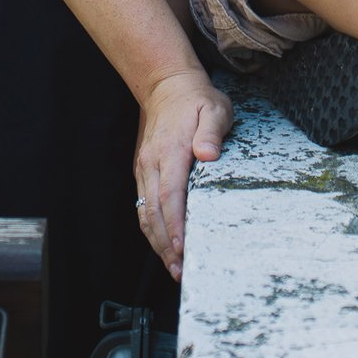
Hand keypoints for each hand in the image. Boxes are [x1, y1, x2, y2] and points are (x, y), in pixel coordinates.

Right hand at [132, 65, 232, 279]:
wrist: (166, 86)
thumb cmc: (196, 100)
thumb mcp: (214, 108)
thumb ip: (212, 131)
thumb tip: (208, 154)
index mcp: (171, 151)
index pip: (170, 195)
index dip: (174, 225)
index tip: (182, 249)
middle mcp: (152, 163)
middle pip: (154, 212)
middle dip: (165, 245)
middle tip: (181, 272)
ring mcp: (144, 168)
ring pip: (145, 212)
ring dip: (157, 242)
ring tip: (174, 268)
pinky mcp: (143, 172)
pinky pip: (143, 206)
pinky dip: (150, 229)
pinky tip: (162, 245)